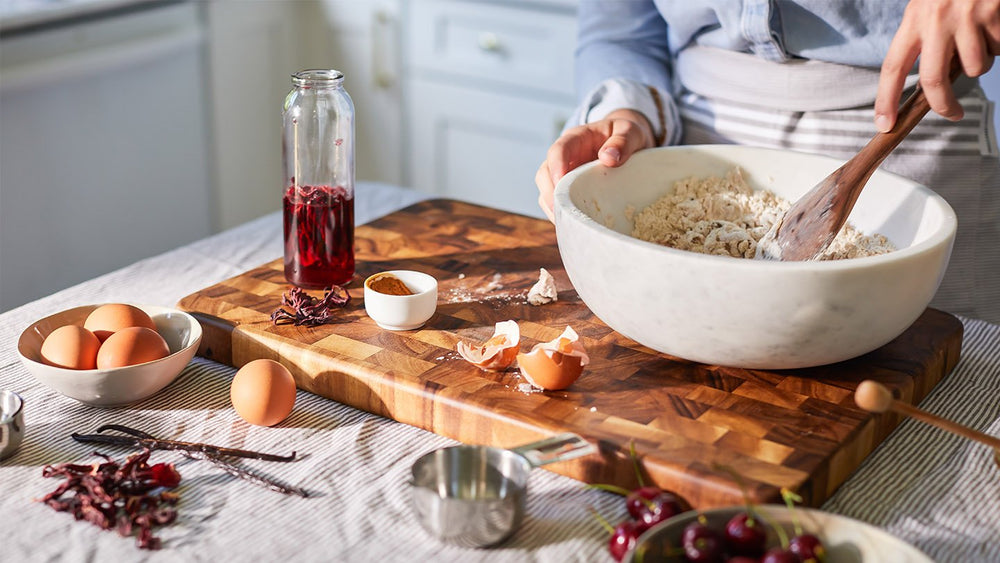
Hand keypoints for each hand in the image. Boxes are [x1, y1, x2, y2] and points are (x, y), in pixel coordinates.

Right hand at [535, 109, 654, 221]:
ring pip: (546, 191)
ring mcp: (564, 174)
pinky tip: (575, 226)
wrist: (628, 142)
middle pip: (544, 174)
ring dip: (554, 208)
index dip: (556, 166)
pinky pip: (558, 203)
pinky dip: (563, 215)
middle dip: (550, 194)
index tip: (560, 183)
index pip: (558, 150)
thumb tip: (609, 158)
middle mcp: (565, 157)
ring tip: (568, 224)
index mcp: (576, 138)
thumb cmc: (626, 134)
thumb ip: (622, 141)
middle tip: (562, 212)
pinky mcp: (570, 190)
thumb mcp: (630, 131)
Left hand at [875, 0, 999, 131]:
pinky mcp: (994, 14)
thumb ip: (926, 40)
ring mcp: (967, 17)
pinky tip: (994, 25)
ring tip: (980, 41)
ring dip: (981, 63)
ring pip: (975, 67)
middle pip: (934, 80)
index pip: (892, 68)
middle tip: (952, 114)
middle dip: (943, 106)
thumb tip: (934, 85)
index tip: (884, 124)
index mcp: (913, 20)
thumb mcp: (928, 8)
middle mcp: (936, 20)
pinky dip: (999, 44)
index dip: (885, 100)